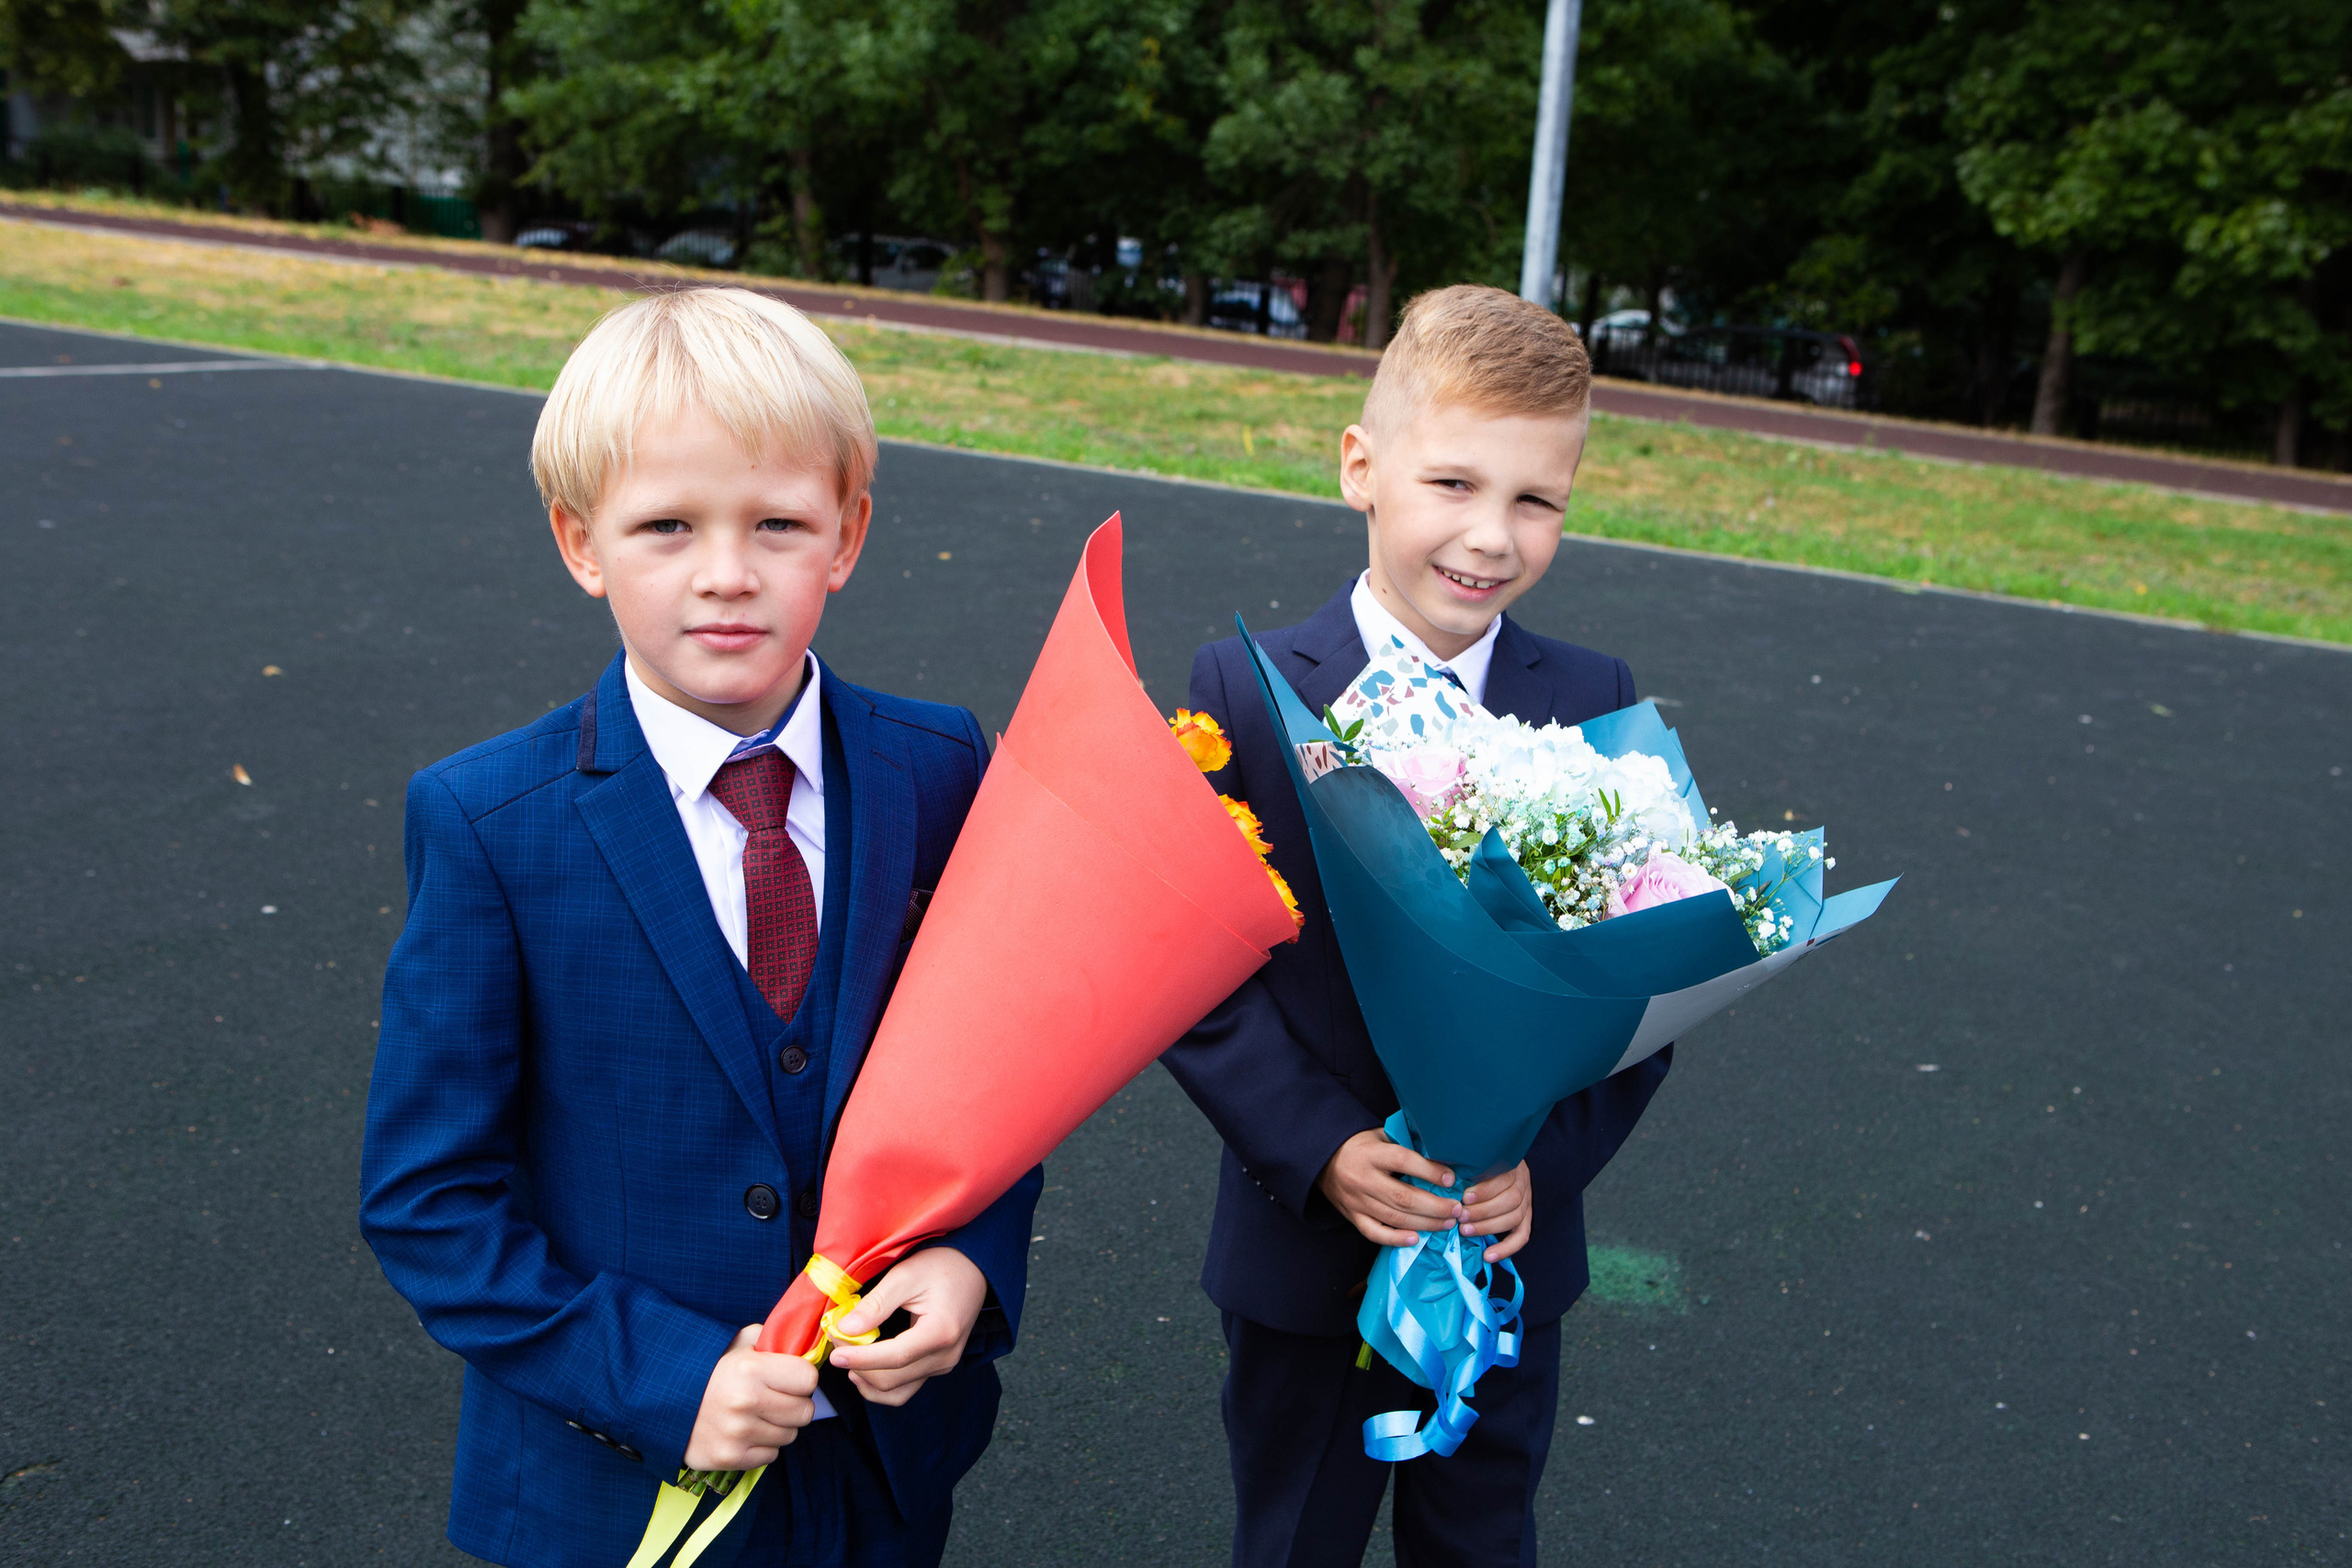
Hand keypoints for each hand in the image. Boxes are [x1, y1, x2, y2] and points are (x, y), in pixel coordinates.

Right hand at [685, 1324, 818, 1470]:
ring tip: (756, 1415)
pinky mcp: (730, 1458)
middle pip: (805, 1412)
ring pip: (789, 1435)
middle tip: (775, 1399)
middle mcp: (746, 1402)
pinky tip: (745, 1432)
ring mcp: (738, 1433)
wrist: (662, 1402)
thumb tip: (801, 1343)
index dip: (801, 1378)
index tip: (789, 1378)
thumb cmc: (707, 1370)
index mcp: (751, 1368)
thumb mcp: (736, 1343)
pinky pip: (770, 1455)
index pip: (809, 1379)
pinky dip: (762, 1446)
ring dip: (778, 1426)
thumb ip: (770, 1339)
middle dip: (794, 1404)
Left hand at [824, 1246, 987, 1406]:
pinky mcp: (937, 1367)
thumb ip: (876, 1304)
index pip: (894, 1358)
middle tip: (837, 1341)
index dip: (860, 1358)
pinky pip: (905, 1389)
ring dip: (866, 1380)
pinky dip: (880, 1385)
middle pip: (892, 1380)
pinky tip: (863, 1370)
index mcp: (941, 1332)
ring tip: (847, 1358)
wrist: (972, 1268)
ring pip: (896, 1392)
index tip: (834, 1351)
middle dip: (858, 1365)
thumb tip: (845, 1328)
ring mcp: (943, 1365)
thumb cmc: (941, 1266)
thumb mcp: (906, 1275)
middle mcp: (946, 1357)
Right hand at [1316, 1127, 1461, 1246]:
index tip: (1451, 1179)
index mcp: (1371, 1154)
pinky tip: (1416, 1239)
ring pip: (1394, 1218)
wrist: (1323, 1159)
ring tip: (1447, 1223)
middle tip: (1457, 1209)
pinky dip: (1396, 1239)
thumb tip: (1441, 1155)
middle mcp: (1363, 1179)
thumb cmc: (1360, 1145)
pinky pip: (1375, 1233)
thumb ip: (1405, 1144)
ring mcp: (1357, 1201)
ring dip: (1425, 1224)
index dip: (1429, 1171)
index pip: (1403, 1162)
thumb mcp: (1380, 1135)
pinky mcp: (1352, 1216)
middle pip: (1403, 1197)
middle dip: (1435, 1206)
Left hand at [1460, 1160, 1532, 1263]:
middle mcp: (1522, 1184)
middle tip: (1460, 1217)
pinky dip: (1506, 1249)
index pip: (1504, 1179)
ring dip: (1488, 1227)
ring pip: (1514, 1218)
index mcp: (1511, 1166)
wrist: (1502, 1162)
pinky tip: (1488, 1256)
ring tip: (1465, 1231)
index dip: (1484, 1191)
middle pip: (1510, 1201)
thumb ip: (1464, 1165)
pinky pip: (1521, 1237)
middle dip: (1483, 1211)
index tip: (1464, 1197)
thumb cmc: (1481, 1162)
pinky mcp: (1526, 1220)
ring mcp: (1526, 1203)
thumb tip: (1445, 1175)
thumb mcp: (1476, 1158)